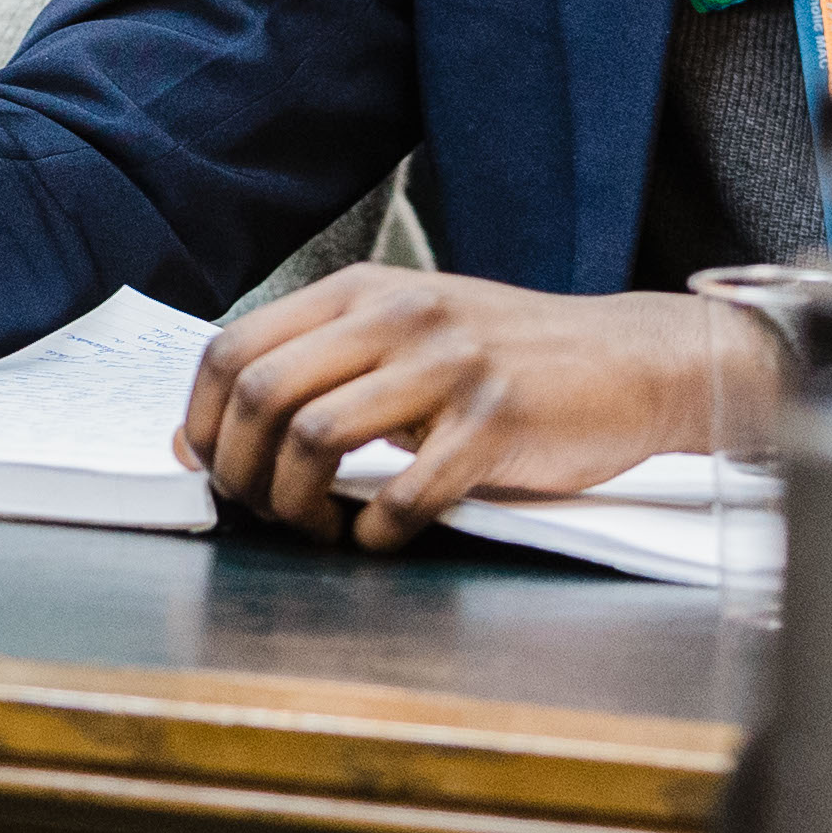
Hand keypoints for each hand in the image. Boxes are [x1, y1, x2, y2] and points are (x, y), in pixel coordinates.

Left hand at [178, 270, 746, 545]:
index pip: (232, 348)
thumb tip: (204, 439)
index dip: (201, 420)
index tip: (209, 471)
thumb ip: (317, 369)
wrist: (630, 361)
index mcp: (360, 292)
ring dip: (298, 506)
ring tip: (319, 528)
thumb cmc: (504, 360)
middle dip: (241, 471)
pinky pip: (404, 491)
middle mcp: (396, 316)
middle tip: (262, 512)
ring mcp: (448, 364)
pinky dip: (376, 533)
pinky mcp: (496, 420)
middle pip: (262, 394)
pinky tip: (382, 540)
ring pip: (316, 438)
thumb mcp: (404, 337)